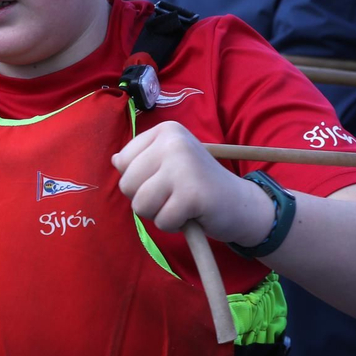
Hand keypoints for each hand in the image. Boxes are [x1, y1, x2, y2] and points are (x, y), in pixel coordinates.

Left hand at [111, 121, 273, 243]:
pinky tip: (192, 214)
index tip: (165, 178)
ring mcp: (184, 166)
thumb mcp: (167, 164)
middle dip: (146, 199)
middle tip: (173, 195)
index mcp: (166, 130)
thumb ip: (140, 160)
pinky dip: (174, 225)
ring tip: (180, 204)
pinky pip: (162, 221)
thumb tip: (115, 160)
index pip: (122, 162)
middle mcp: (174, 142)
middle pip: (127, 184)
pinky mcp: (193, 194)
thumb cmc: (196, 184)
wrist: (240, 203)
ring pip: (140, 204)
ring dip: (158, 214)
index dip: (138, 180)